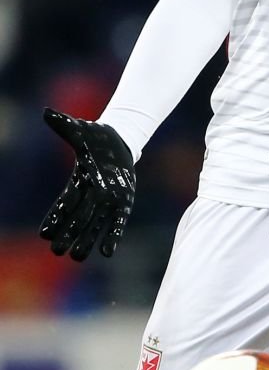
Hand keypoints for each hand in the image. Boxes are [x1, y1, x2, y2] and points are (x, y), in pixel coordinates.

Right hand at [40, 108, 135, 260]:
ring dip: (88, 240)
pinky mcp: (124, 202)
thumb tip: (46, 112)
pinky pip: (118, 221)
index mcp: (78, 181)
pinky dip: (113, 235)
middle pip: (78, 218)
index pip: (64, 202)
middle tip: (58, 252)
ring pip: (96, 224)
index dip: (54, 217)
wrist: (118, 142)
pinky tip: (108, 251)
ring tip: (78, 257)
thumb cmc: (95, 138)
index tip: (43, 233)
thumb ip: (64, 125)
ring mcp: (108, 200)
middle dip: (68, 234)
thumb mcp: (80, 131)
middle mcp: (91, 195)